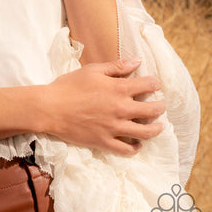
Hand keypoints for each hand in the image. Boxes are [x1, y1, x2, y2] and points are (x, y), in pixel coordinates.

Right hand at [38, 59, 165, 155]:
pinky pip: (127, 149)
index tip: (155, 83)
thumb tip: (137, 61)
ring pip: (145, 132)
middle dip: (160, 106)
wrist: (51, 108)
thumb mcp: (92, 70)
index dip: (155, 83)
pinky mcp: (105, 142)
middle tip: (160, 105)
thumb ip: (116, 66)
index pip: (147, 85)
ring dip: (156, 129)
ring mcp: (114, 128)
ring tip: (158, 126)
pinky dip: (136, 147)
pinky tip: (138, 144)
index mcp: (118, 89)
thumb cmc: (69, 85)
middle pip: (152, 110)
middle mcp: (121, 109)